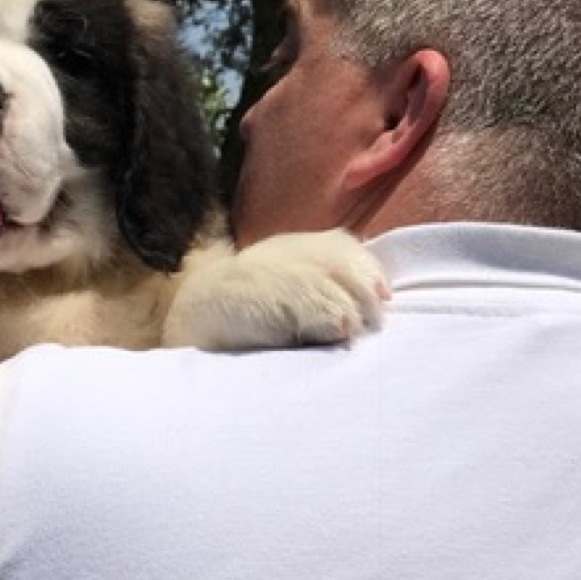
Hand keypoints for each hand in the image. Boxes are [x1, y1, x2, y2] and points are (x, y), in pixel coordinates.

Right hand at [164, 229, 388, 350]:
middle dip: (365, 291)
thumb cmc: (245, 315)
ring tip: (353, 333)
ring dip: (350, 310)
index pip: (342, 244)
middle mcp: (285, 252)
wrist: (196, 316)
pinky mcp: (264, 292)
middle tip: (375, 322)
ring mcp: (273, 270)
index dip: (368, 268)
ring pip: (331, 282)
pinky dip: (330, 318)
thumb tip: (358, 315)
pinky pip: (310, 302)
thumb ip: (316, 291)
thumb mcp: (283, 292)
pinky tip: (335, 334)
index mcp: (291, 247)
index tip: (384, 296)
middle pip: (342, 261)